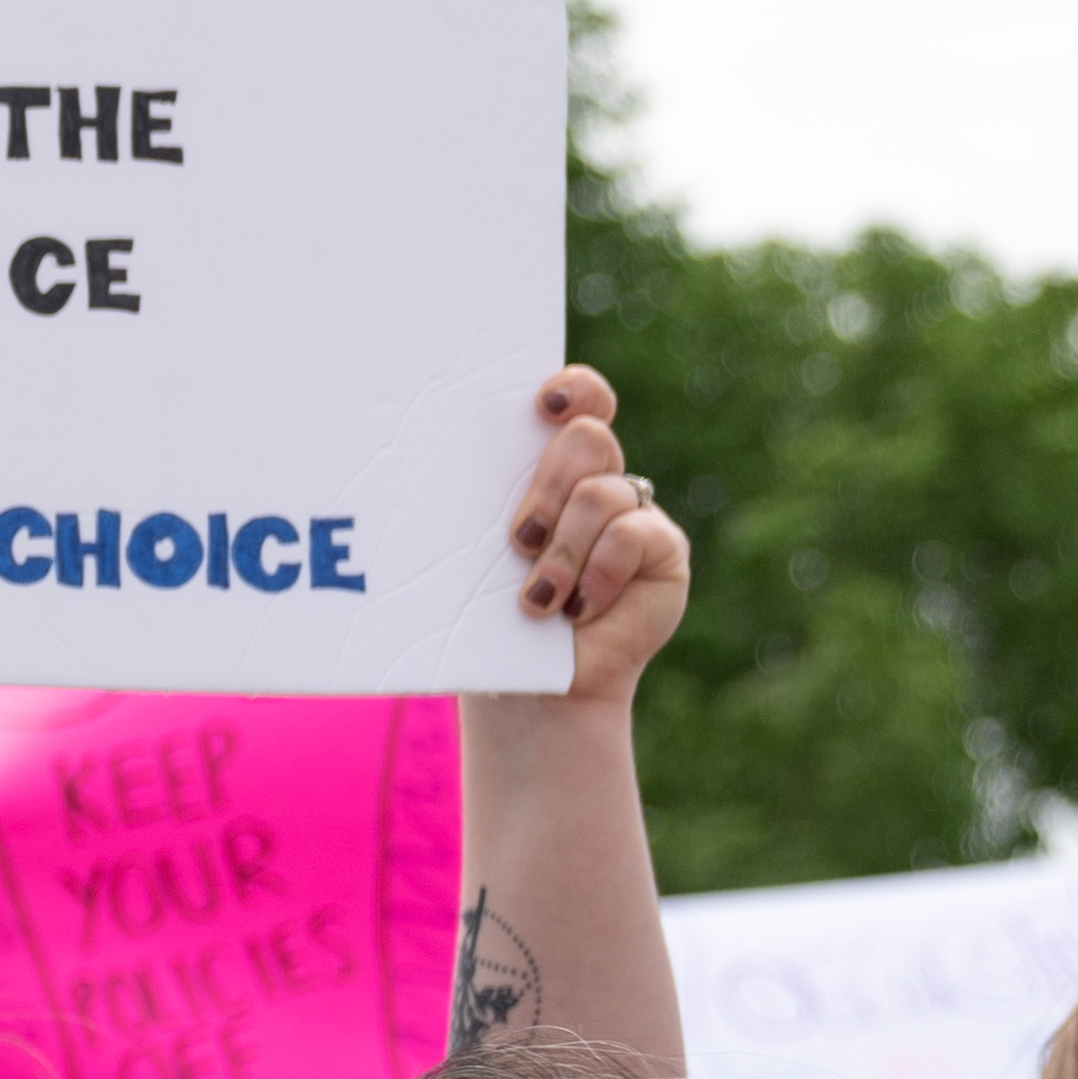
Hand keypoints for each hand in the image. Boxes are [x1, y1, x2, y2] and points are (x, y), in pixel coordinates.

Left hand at [503, 365, 688, 702]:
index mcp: (549, 470)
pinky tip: (580, 608)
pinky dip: (597, 573)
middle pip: (587, 438)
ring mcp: (635, 514)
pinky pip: (633, 533)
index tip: (544, 404)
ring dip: (562, 548)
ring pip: (603, 491)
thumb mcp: (472, 557)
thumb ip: (472, 508)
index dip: (573, 389)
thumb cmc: (490, 620)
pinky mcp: (663, 550)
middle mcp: (598, 482)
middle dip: (547, 487)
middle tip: (517, 539)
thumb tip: (413, 464)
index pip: (579, 403)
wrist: (529, 689)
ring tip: (538, 596)